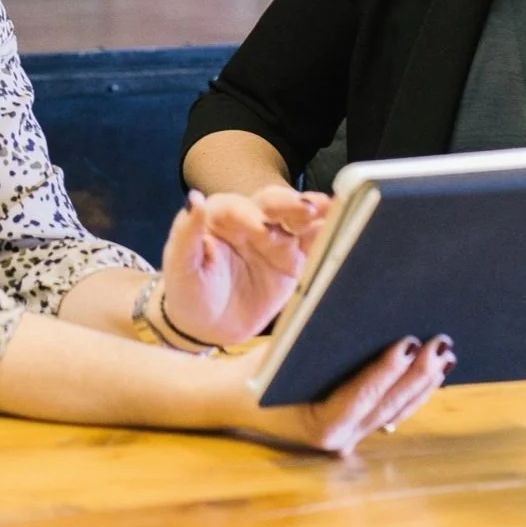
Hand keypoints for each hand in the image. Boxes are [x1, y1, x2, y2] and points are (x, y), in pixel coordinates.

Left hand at [156, 186, 329, 347]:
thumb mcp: (180, 267)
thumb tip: (194, 199)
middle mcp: (251, 221)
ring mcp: (276, 239)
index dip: (248, 215)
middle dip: (290, 204)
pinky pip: (313, 244)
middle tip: (307, 208)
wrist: (208, 327)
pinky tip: (345, 227)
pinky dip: (329, 234)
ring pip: (297, 218)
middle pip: (273, 204)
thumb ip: (186, 234)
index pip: (236, 207)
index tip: (259, 228)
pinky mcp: (294, 260)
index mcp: (220, 217)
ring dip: (315, 213)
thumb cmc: (189, 293)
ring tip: (333, 209)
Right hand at [231, 335, 454, 455]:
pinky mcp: (358, 428)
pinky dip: (413, 391)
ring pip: (396, 411)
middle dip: (417, 374)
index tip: (409, 344)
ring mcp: (350, 437)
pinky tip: (433, 372)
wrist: (237, 399)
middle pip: (386, 406)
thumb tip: (360, 313)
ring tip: (445, 354)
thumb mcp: (280, 356)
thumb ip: (316, 344)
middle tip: (440, 344)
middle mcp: (338, 440)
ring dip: (423, 383)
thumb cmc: (256, 372)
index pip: (359, 397)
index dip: (386, 371)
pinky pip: (392, 411)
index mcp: (317, 426)